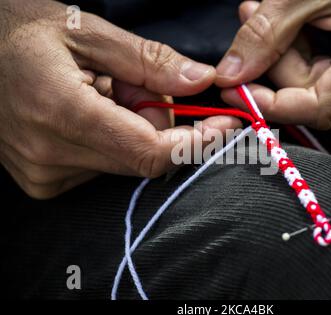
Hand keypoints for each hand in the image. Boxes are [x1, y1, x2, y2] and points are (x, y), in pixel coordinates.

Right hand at [0, 0, 240, 198]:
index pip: (149, 151)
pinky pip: (103, 166)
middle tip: (134, 83)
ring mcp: (43, 173)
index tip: (223, 125)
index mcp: (61, 110)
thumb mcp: (90, 32)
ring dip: (132, 129)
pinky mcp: (42, 181)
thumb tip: (200, 82)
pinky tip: (87, 112)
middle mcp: (49, 154)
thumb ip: (151, 61)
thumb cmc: (22, 31)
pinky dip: (110, 140)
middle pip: (144, 157)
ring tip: (100, 92)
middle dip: (158, 123)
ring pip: (125, 162)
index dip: (195, 142)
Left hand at [219, 0, 330, 128]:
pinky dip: (310, 57)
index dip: (270, 103)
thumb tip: (230, 76)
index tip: (234, 89)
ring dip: (292, 55)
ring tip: (287, 14)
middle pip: (314, 96)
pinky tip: (308, 26)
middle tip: (254, 15)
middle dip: (278, 61)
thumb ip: (264, 35)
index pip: (319, 108)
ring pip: (319, 89)